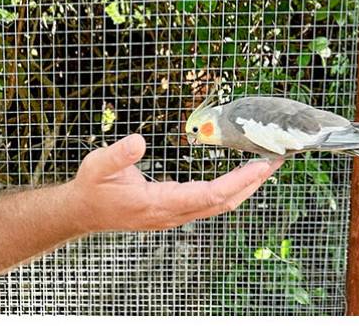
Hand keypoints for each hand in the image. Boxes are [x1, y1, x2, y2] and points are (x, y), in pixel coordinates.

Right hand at [67, 133, 282, 232]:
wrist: (83, 211)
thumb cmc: (92, 188)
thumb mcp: (98, 165)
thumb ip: (118, 154)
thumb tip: (138, 141)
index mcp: (158, 203)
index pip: (209, 195)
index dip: (238, 181)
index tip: (260, 165)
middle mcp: (171, 214)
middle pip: (223, 203)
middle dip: (252, 183)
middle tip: (276, 161)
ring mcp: (174, 216)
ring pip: (219, 205)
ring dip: (244, 187)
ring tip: (263, 166)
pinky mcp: (173, 212)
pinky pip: (209, 203)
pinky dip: (229, 189)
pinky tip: (237, 176)